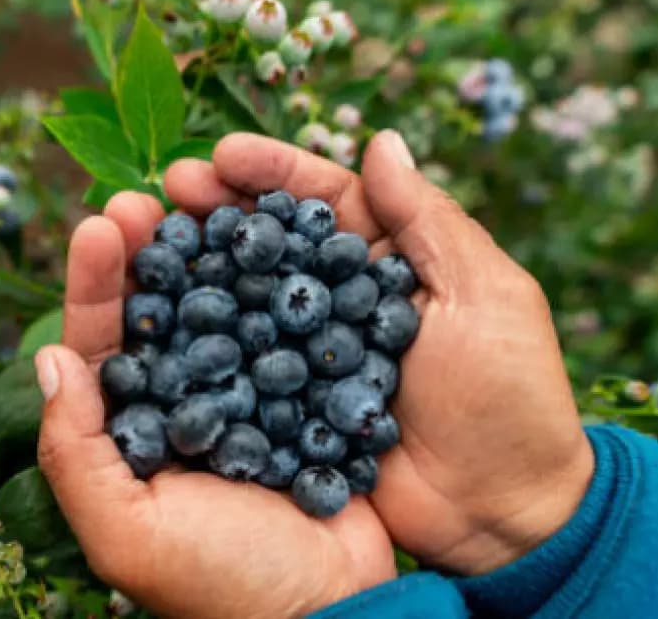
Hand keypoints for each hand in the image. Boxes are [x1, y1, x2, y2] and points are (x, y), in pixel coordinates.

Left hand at [35, 194, 394, 617]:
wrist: (334, 612)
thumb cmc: (223, 585)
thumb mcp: (129, 532)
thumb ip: (75, 453)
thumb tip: (50, 359)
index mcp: (130, 436)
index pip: (101, 347)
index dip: (97, 285)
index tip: (99, 223)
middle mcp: (182, 407)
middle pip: (158, 313)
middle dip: (146, 251)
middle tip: (144, 193)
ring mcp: (244, 395)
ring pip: (219, 308)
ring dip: (208, 252)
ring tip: (204, 197)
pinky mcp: (302, 393)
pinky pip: (284, 326)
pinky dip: (278, 281)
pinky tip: (275, 238)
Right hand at [162, 131, 594, 574]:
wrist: (501, 517)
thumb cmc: (510, 400)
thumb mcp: (485, 297)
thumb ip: (429, 221)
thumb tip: (382, 139)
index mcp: (393, 261)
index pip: (326, 199)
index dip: (274, 172)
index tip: (221, 154)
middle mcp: (343, 300)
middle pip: (273, 239)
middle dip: (221, 208)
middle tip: (168, 189)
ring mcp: (312, 356)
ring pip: (247, 297)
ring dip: (198, 266)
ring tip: (146, 239)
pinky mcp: (290, 409)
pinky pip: (240, 368)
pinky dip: (201, 343)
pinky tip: (159, 320)